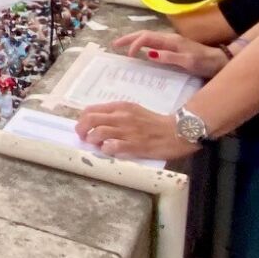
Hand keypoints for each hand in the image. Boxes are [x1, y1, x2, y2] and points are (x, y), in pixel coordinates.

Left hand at [76, 101, 201, 159]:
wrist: (177, 131)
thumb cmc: (154, 123)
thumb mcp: (134, 111)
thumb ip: (116, 115)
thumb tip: (97, 123)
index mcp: (121, 107)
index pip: (90, 110)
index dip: (82, 120)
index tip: (84, 128)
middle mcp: (121, 117)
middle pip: (90, 120)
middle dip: (81, 130)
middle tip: (84, 138)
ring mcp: (127, 131)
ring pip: (97, 133)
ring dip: (92, 141)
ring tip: (97, 145)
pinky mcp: (134, 145)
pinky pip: (111, 147)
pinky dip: (106, 149)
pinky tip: (110, 150)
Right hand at [112, 31, 227, 77]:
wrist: (220, 61)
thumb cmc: (205, 63)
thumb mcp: (188, 62)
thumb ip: (169, 57)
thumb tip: (149, 54)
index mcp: (170, 41)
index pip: (147, 38)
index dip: (135, 44)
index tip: (129, 56)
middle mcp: (169, 39)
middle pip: (144, 34)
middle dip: (128, 38)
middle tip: (114, 45)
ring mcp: (171, 43)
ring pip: (148, 38)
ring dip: (134, 40)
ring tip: (122, 46)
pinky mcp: (174, 48)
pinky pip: (153, 44)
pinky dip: (142, 45)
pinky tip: (140, 52)